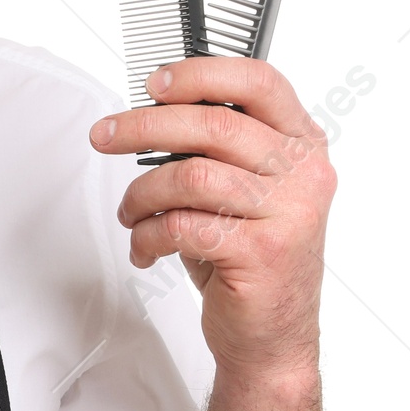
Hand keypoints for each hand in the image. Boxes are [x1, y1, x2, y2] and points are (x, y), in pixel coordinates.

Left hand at [90, 57, 337, 383]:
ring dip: (141, 194)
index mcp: (303, 144)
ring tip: (130, 213)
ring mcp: (290, 212)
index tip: (153, 83)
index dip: (201, 73)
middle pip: (213, 123)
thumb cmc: (248, 258)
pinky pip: (182, 224)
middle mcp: (304, 173)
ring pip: (189, 176)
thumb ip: (214, 149)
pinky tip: (145, 247)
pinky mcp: (263, 251)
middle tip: (105, 136)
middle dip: (143, 126)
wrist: (272, 337)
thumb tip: (150, 112)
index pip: (259, 82)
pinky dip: (148, 235)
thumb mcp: (239, 191)